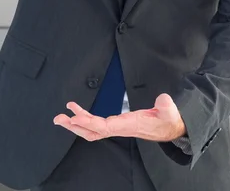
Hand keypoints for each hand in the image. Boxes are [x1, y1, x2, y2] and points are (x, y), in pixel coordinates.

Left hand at [53, 93, 186, 141]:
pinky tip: (77, 113)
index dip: (89, 123)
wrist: (170, 127)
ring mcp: (117, 126)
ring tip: (62, 116)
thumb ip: (166, 106)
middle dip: (75, 126)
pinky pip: (97, 124)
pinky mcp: (117, 123)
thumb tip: (163, 99)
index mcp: (128, 124)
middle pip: (92, 131)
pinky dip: (85, 119)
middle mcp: (119, 127)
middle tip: (59, 118)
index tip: (75, 118)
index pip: (105, 127)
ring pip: (92, 129)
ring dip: (76, 124)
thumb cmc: (168, 120)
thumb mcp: (169, 112)